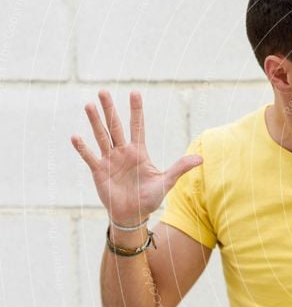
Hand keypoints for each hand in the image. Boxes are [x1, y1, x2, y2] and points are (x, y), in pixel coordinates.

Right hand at [70, 90, 202, 226]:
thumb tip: (201, 159)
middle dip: (110, 109)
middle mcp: (123, 152)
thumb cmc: (150, 198)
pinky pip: (89, 157)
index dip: (136, 110)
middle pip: (116, 126)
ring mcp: (110, 160)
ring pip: (101, 136)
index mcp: (139, 152)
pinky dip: (83, 148)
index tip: (135, 93)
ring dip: (95, 122)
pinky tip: (75, 137)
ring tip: (89, 105)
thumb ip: (180, 168)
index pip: (137, 126)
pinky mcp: (99, 171)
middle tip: (103, 91)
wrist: (132, 215)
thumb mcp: (166, 182)